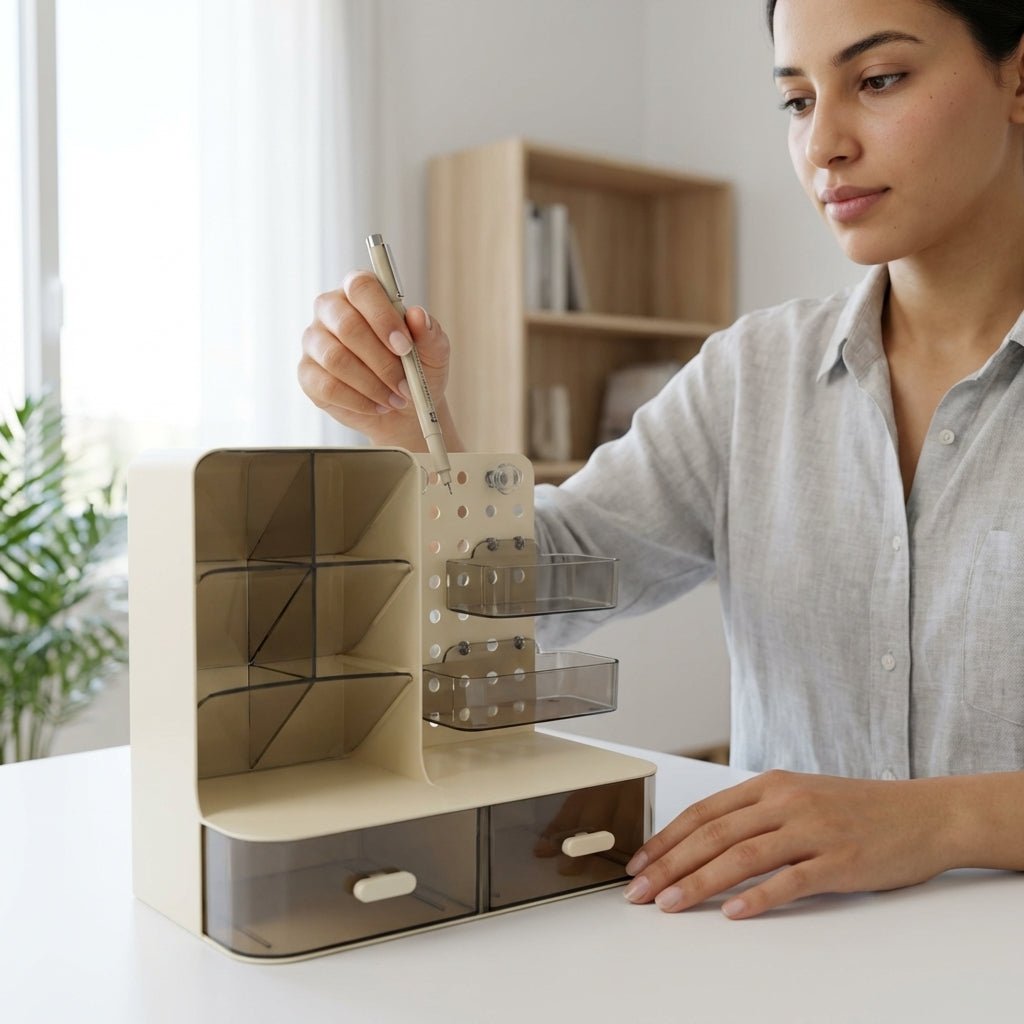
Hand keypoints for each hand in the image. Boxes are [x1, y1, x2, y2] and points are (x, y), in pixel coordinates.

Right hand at [298, 271, 457, 449]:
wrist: (404, 409)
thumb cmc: (417, 370)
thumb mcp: (434, 352)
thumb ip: (429, 333)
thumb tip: (418, 316)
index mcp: (361, 292)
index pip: (361, 287)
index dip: (382, 316)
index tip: (405, 346)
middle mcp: (332, 309)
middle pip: (347, 325)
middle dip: (381, 360)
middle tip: (405, 384)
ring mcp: (315, 340)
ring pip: (336, 359)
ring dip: (372, 385)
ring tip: (396, 399)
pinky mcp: (307, 372)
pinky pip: (328, 387)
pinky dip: (358, 401)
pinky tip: (377, 406)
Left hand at [623, 769, 958, 918]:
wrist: (923, 813)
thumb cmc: (857, 809)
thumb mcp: (799, 797)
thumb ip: (756, 815)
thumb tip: (703, 843)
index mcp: (769, 784)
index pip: (704, 812)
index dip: (666, 839)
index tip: (639, 863)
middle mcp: (785, 801)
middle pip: (713, 835)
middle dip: (669, 864)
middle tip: (640, 892)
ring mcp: (812, 830)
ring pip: (741, 856)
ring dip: (699, 882)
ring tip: (671, 905)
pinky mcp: (838, 860)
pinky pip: (790, 880)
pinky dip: (757, 898)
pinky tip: (732, 913)